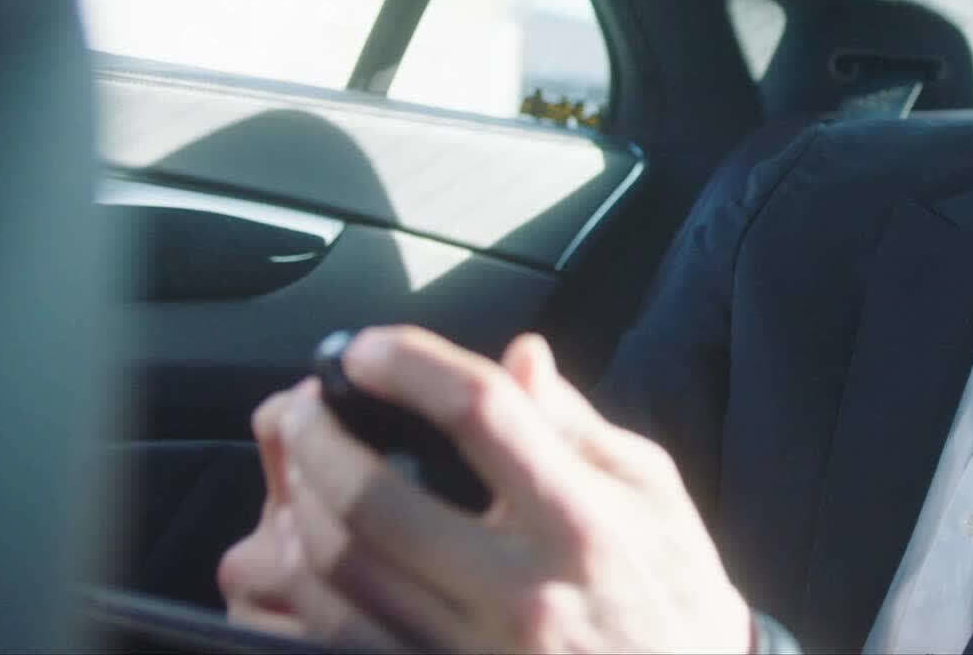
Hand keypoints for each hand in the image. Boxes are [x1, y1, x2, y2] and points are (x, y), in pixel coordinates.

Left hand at [217, 326, 752, 653]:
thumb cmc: (672, 588)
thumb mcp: (652, 489)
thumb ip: (575, 423)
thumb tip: (519, 356)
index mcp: (580, 519)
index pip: (481, 414)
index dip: (412, 367)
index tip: (369, 348)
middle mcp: (522, 588)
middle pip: (382, 500)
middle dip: (322, 440)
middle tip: (307, 405)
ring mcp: (475, 648)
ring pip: (345, 575)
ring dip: (303, 508)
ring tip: (300, 465)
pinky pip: (343, 636)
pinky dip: (310, 586)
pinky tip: (310, 545)